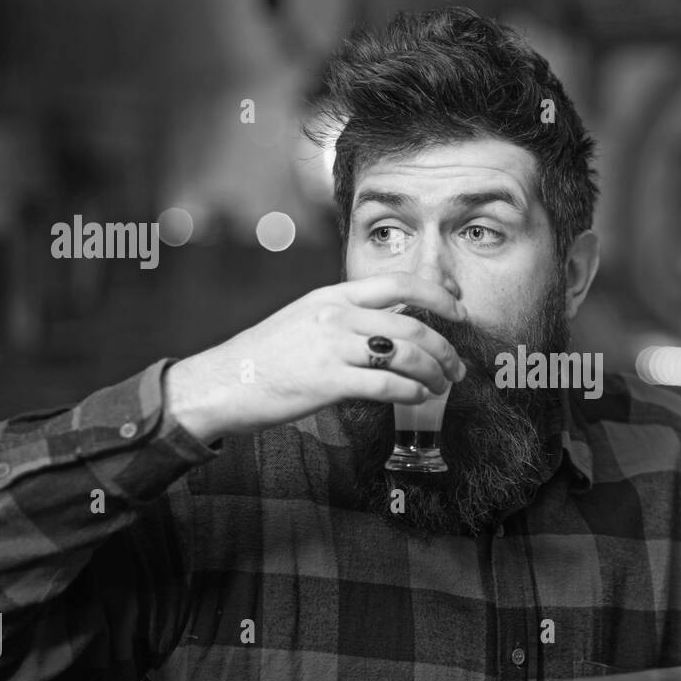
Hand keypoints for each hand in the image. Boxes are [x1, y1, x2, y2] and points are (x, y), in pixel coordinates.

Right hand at [165, 273, 468, 441]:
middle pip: (412, 325)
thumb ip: (347, 318)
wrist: (221, 382)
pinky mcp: (327, 381)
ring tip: (442, 386)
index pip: (398, 283)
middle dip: (445, 348)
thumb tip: (393, 325)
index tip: (459, 311)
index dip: (437, 295)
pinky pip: (386, 384)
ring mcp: (331, 347)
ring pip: (405, 354)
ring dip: (434, 372)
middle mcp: (335, 315)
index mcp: (333, 295)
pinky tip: (418, 397)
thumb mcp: (307, 319)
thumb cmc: (265, 357)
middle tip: (458, 366)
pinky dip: (412, 391)